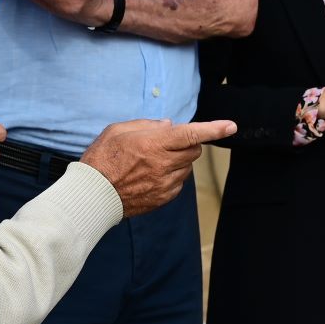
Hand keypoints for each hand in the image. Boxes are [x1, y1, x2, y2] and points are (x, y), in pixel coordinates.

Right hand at [79, 117, 236, 216]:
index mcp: (155, 144)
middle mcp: (164, 164)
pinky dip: (171, 175)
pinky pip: (178, 183)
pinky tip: (151, 175)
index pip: (192, 134)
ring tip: (152, 161)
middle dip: (188, 143)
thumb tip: (170, 125)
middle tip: (167, 142)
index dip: (214, 129)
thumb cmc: (102, 158)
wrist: (93, 194)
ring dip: (178, 160)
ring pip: (186, 167)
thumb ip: (147, 125)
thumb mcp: (119, 130)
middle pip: (194, 150)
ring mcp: (165, 183)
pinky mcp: (163, 198)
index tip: (231, 126)